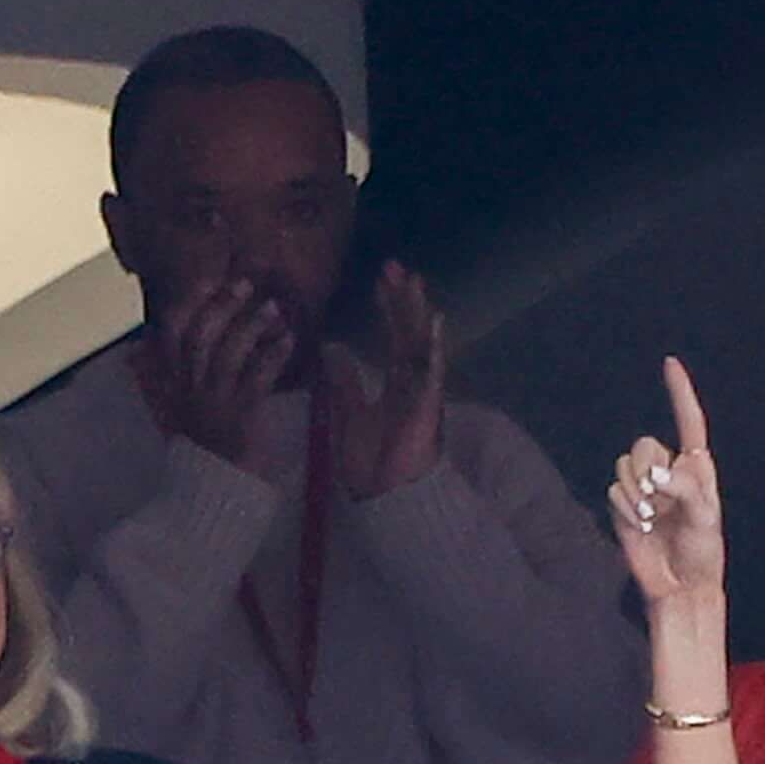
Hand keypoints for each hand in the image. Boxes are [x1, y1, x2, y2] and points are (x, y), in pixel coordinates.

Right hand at [138, 275, 298, 466]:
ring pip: (227, 353)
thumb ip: (158, 382)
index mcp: (174, 386)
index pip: (173, 335)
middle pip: (200, 337)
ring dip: (251, 325)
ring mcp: (214, 403)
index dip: (190, 304)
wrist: (212, 495)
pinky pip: (256, 379)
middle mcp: (189, 390)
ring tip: (274, 308)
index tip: (209, 280)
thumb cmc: (203, 454)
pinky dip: (273, 355)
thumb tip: (136, 353)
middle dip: (222, 306)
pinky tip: (288, 341)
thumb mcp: (175, 414)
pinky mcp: (240, 417)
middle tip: (245, 284)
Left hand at [332, 263, 448, 497]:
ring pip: (422, 344)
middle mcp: (414, 382)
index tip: (379, 281)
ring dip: (416, 312)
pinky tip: (432, 320)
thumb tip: (331, 348)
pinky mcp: (428, 405)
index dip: (388, 309)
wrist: (386, 497)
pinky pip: (432, 371)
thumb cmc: (372, 463)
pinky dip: (433, 346)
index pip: (394, 337)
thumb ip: (345, 381)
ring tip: (411, 280)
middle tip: (393, 266)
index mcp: (398, 384)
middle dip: (403, 300)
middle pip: (410, 332)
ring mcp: (424, 392)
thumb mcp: (349, 413)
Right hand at [608, 356, 724, 606]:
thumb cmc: (702, 552)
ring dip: (636, 493)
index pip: (689, 421)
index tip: (670, 363)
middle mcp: (669, 471)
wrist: (681, 586)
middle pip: (645, 445)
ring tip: (653, 520)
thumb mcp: (705, 518)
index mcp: (696, 468)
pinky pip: (614, 490)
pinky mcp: (625, 505)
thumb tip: (656, 476)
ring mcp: (645, 488)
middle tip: (659, 498)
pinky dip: (626, 509)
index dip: (679, 392)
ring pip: (624, 465)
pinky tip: (642, 527)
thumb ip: (685, 489)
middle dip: (647, 468)